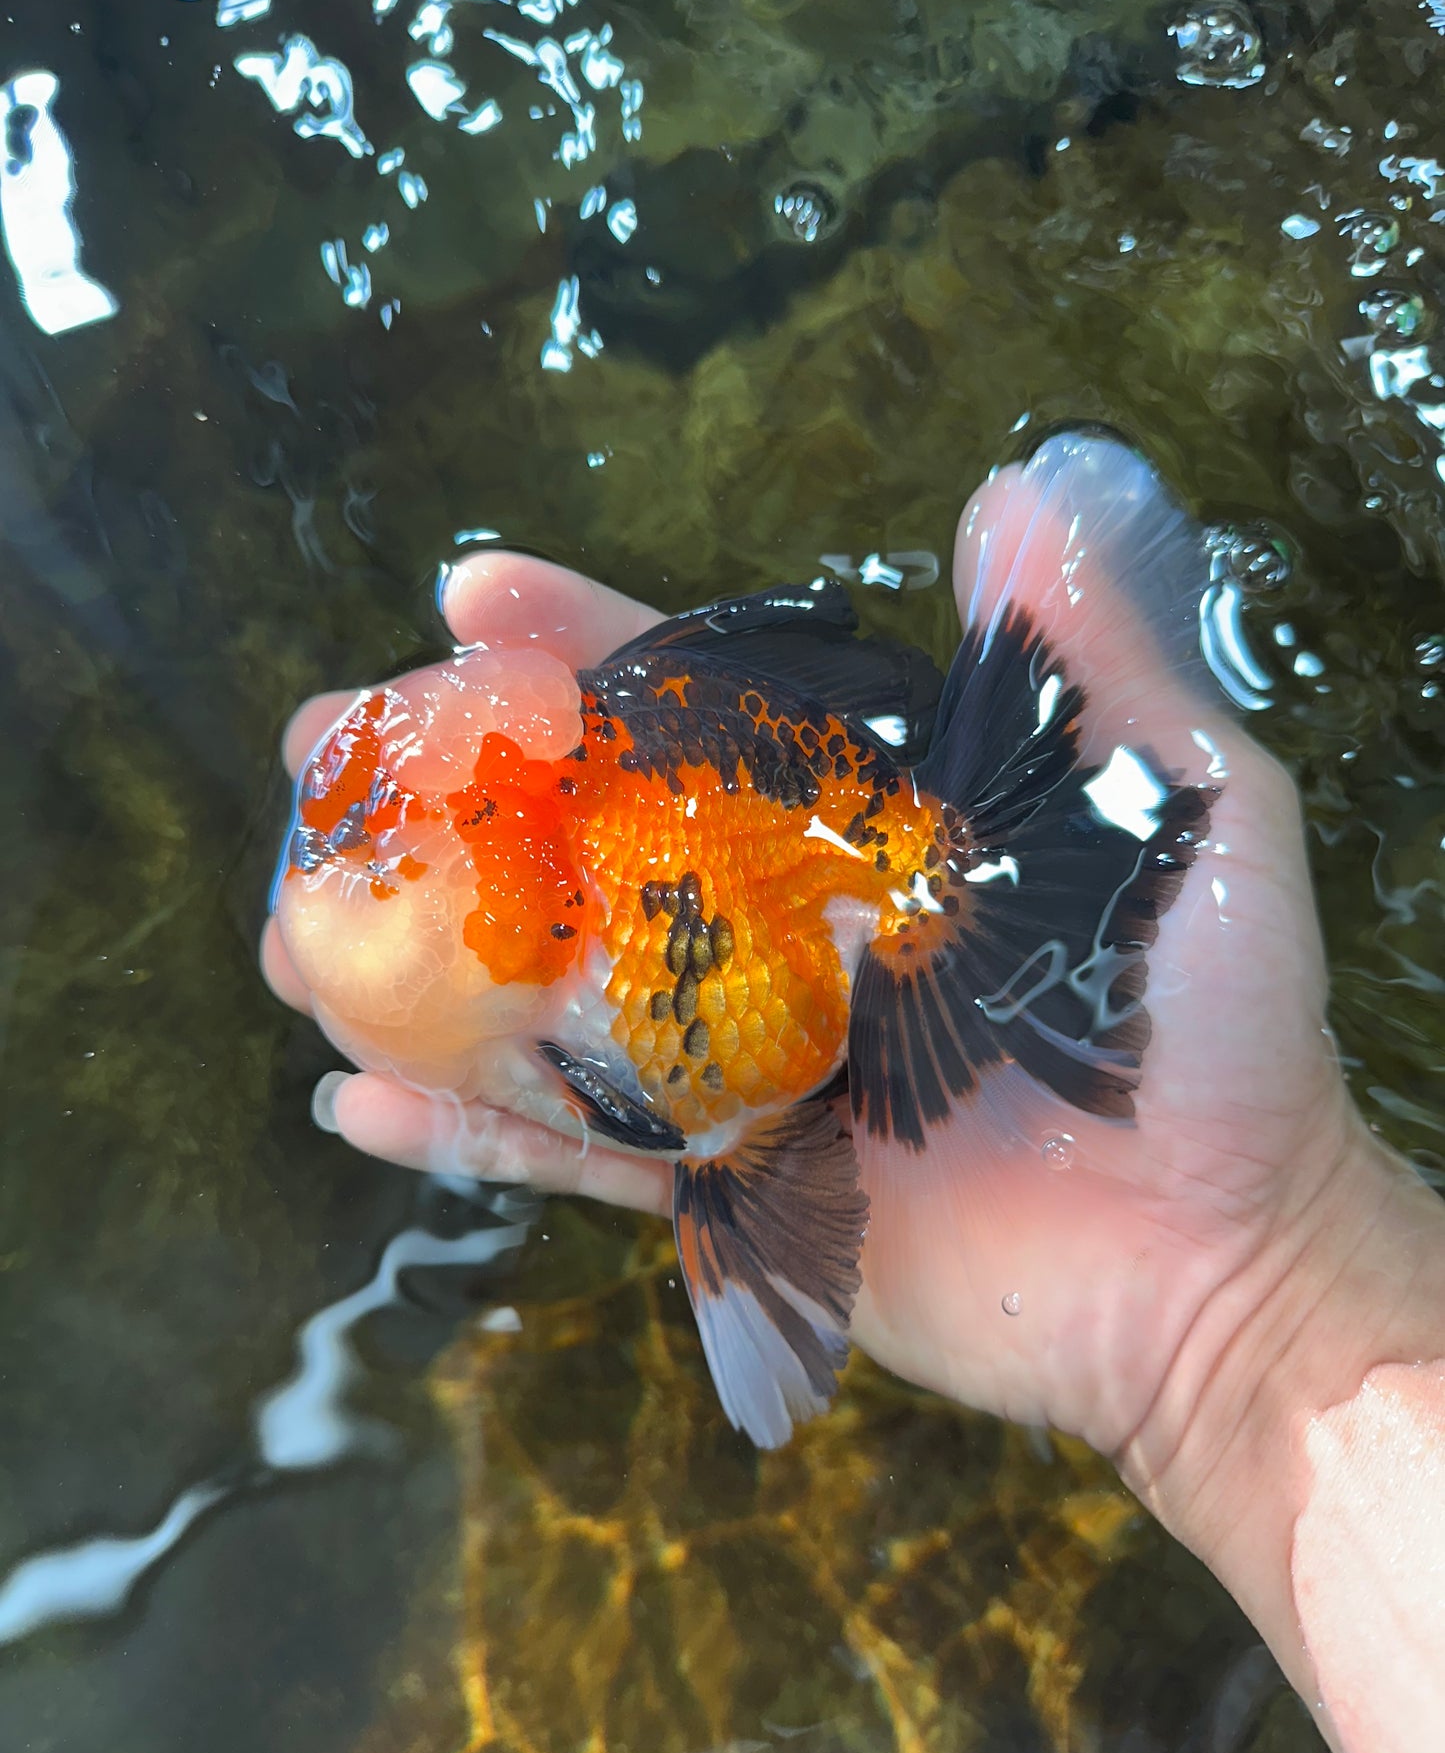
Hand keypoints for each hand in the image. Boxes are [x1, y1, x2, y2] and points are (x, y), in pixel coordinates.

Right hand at [259, 501, 1393, 1477]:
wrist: (1225, 1268)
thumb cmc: (1224, 1035)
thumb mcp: (1187, 808)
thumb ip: (1093, 662)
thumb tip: (1020, 484)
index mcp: (866, 836)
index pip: (699, 718)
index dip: (586, 650)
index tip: (472, 593)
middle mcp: (786, 940)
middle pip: (584, 849)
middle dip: (448, 794)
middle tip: (321, 748)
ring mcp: (750, 1070)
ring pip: (551, 1005)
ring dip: (416, 965)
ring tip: (292, 920)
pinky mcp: (738, 1196)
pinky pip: (584, 1159)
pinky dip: (472, 1135)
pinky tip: (357, 1096)